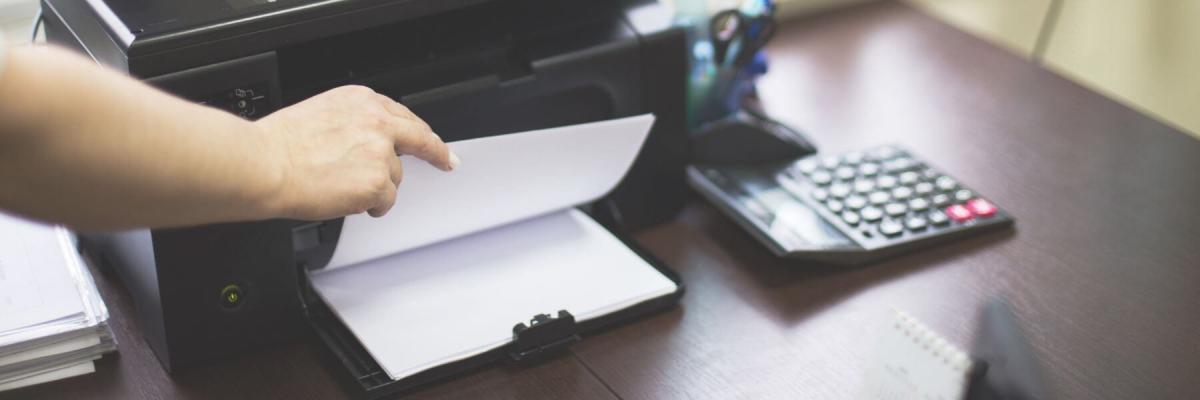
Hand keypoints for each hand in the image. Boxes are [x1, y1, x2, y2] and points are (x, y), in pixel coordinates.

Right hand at [254, 85, 459, 219]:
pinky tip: (347, 200)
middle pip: (419, 139)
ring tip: (341, 187)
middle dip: (437, 153)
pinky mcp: (379, 182)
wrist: (264, 165)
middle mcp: (377, 122)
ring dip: (375, 187)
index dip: (418, 131)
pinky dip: (371, 206)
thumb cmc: (280, 145)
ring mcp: (381, 152)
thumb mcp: (322, 115)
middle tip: (446, 162)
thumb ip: (352, 125)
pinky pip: (385, 202)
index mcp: (361, 101)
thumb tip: (365, 143)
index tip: (430, 139)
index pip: (401, 115)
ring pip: (394, 178)